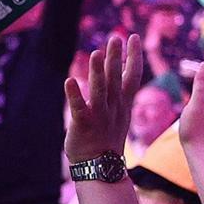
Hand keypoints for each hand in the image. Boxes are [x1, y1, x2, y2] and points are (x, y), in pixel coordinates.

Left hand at [63, 33, 143, 162]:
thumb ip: (117, 92)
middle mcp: (114, 107)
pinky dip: (75, 95)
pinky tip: (70, 81)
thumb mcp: (119, 114)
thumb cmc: (106, 139)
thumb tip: (119, 73)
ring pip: (100, 91)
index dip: (133, 56)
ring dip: (98, 72)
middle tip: (116, 37)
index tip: (133, 37)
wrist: (100, 166)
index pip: (132, 76)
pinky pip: (80, 108)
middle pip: (117, 78)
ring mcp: (100, 116)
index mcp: (123, 104)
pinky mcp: (84, 125)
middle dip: (117, 57)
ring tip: (97, 53)